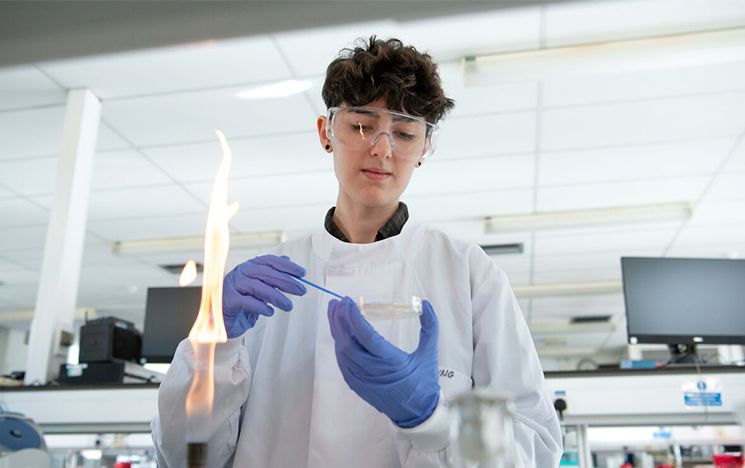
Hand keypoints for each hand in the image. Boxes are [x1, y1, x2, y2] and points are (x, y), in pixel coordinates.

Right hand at [222, 255, 306, 337]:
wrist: (224, 321)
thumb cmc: (244, 303)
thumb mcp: (261, 288)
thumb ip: (272, 275)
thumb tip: (287, 259)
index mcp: (249, 266)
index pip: (269, 260)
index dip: (286, 266)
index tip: (302, 273)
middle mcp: (240, 273)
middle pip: (265, 272)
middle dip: (286, 281)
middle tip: (301, 290)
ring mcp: (232, 286)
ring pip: (257, 286)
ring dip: (276, 297)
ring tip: (288, 306)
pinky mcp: (228, 301)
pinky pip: (247, 301)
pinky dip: (261, 307)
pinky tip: (270, 312)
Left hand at [327, 297, 439, 427]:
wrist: (416, 413)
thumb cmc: (423, 382)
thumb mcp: (430, 353)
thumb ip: (430, 326)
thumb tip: (425, 303)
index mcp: (391, 362)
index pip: (366, 336)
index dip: (354, 318)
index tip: (348, 301)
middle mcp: (373, 371)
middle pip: (348, 342)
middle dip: (340, 320)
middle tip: (338, 302)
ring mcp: (361, 380)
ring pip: (342, 352)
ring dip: (337, 330)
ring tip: (335, 311)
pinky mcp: (356, 385)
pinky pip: (343, 362)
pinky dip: (339, 345)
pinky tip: (340, 332)